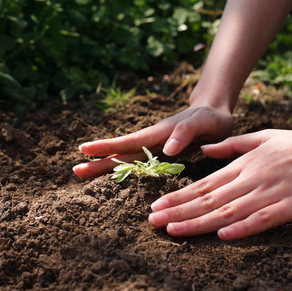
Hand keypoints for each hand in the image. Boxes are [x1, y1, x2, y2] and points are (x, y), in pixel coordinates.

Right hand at [73, 105, 233, 177]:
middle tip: (75, 170)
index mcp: (160, 133)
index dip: (108, 147)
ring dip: (106, 165)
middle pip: (122, 153)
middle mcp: (153, 141)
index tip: (84, 149)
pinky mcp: (161, 154)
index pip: (130, 142)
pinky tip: (113, 176)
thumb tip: (167, 149)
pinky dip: (123, 169)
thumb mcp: (204, 122)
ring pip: (127, 159)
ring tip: (84, 171)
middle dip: (99, 160)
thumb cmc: (211, 118)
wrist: (216, 114)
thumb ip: (186, 132)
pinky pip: (139, 164)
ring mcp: (155, 147)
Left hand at [148, 128, 291, 239]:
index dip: (178, 196)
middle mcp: (251, 178)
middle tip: (152, 221)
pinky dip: (242, 228)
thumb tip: (205, 150)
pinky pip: (262, 219)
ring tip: (172, 230)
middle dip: (178, 211)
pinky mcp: (290, 206)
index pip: (204, 183)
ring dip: (198, 222)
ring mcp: (270, 193)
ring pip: (227, 210)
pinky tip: (222, 235)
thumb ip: (232, 146)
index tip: (157, 205)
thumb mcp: (262, 137)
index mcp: (244, 164)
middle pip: (208, 199)